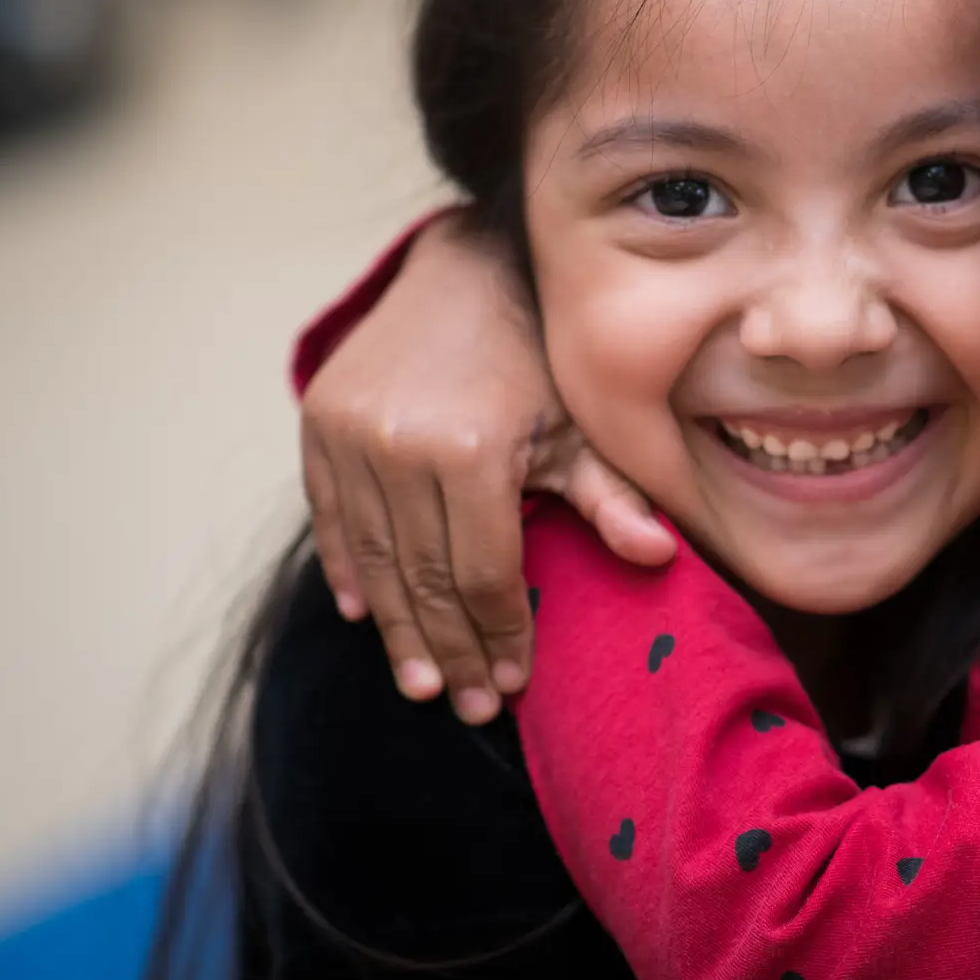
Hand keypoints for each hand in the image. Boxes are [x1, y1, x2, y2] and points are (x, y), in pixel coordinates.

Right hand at [299, 214, 673, 722]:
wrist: (467, 271)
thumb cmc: (538, 354)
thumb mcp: (580, 422)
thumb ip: (610, 495)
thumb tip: (660, 558)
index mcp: (470, 451)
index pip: (482, 572)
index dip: (497, 634)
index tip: (510, 686)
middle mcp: (400, 446)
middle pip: (424, 578)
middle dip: (448, 651)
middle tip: (465, 708)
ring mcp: (349, 435)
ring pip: (373, 558)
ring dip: (394, 629)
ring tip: (421, 684)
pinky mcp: (319, 423)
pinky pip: (331, 516)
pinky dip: (348, 567)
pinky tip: (364, 613)